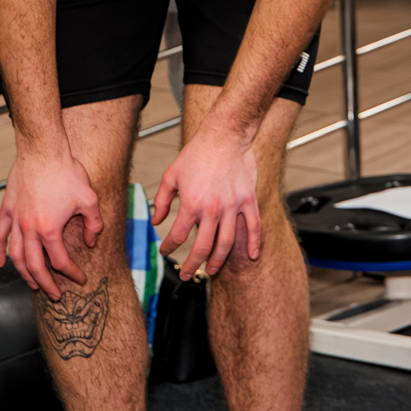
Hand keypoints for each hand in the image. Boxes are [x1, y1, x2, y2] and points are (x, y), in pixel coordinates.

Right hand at [0, 145, 102, 299]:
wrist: (44, 151)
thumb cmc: (68, 173)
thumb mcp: (90, 200)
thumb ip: (94, 225)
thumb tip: (91, 243)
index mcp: (50, 229)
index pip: (60, 261)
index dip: (71, 273)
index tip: (79, 279)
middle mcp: (29, 229)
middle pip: (34, 266)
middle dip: (46, 284)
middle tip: (55, 295)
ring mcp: (16, 220)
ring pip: (16, 255)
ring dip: (24, 273)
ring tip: (33, 284)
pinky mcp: (7, 210)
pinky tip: (1, 263)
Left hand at [154, 116, 263, 277]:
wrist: (225, 136)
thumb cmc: (198, 152)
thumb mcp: (171, 175)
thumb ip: (161, 200)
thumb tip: (156, 220)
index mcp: (191, 204)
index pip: (178, 235)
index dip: (169, 247)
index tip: (165, 251)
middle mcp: (212, 209)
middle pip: (202, 247)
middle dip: (192, 264)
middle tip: (187, 273)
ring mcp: (233, 206)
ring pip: (226, 243)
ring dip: (218, 261)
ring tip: (211, 270)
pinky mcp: (248, 200)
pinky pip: (253, 226)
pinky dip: (254, 243)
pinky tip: (252, 255)